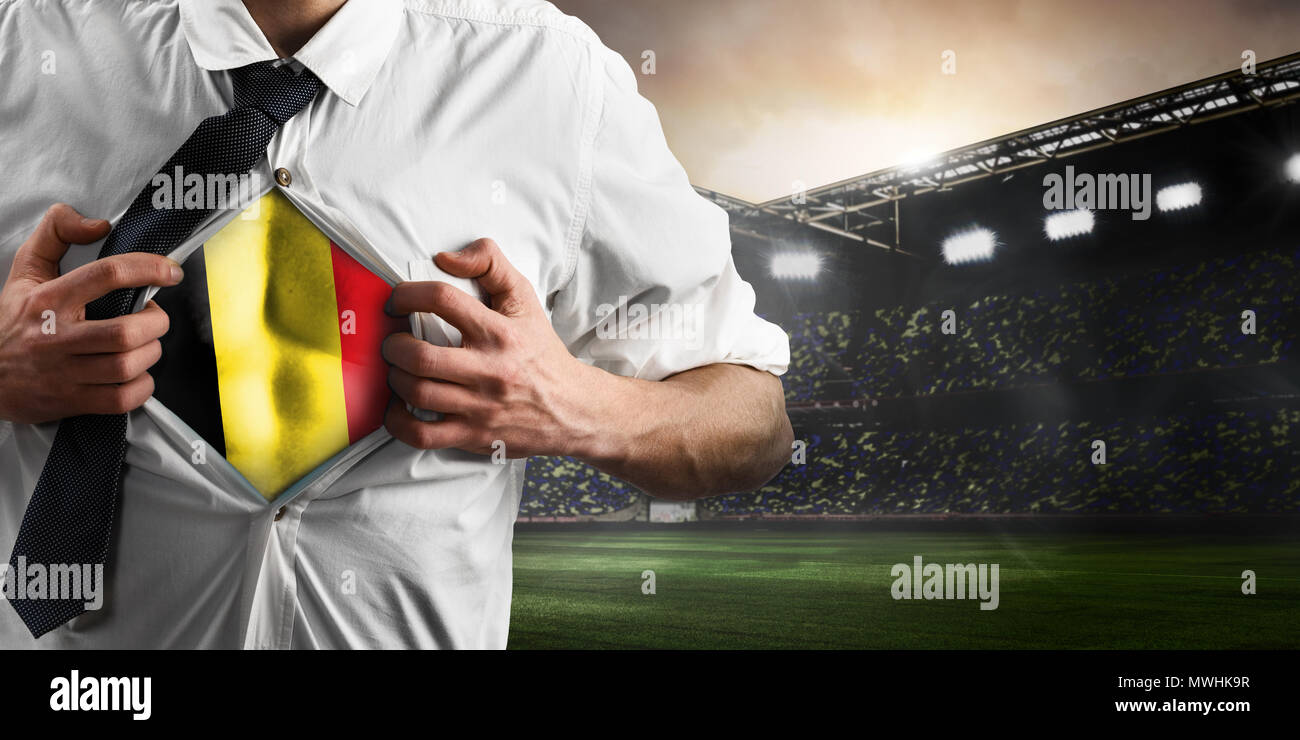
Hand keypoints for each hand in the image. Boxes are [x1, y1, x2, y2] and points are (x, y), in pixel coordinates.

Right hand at [0, 204, 181, 423]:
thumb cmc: (12, 320)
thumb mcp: (25, 270)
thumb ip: (56, 233)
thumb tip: (100, 224)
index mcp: (48, 299)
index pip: (106, 275)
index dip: (148, 268)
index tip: (170, 271)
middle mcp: (56, 336)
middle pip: (126, 331)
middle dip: (156, 322)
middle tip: (153, 317)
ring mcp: (63, 372)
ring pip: (127, 365)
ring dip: (150, 353)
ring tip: (145, 343)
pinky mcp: (70, 401)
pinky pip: (122, 398)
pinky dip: (142, 386)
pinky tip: (136, 374)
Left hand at [382, 238, 603, 457]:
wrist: (572, 408)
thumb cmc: (540, 352)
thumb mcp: (524, 299)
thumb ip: (489, 264)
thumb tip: (445, 258)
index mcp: (500, 332)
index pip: (443, 301)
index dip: (408, 294)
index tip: (398, 300)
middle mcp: (490, 370)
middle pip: (420, 356)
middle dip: (394, 345)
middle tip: (394, 341)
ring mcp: (481, 406)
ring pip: (417, 393)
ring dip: (395, 378)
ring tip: (398, 369)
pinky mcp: (474, 436)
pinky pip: (422, 435)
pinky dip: (398, 422)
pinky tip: (399, 407)